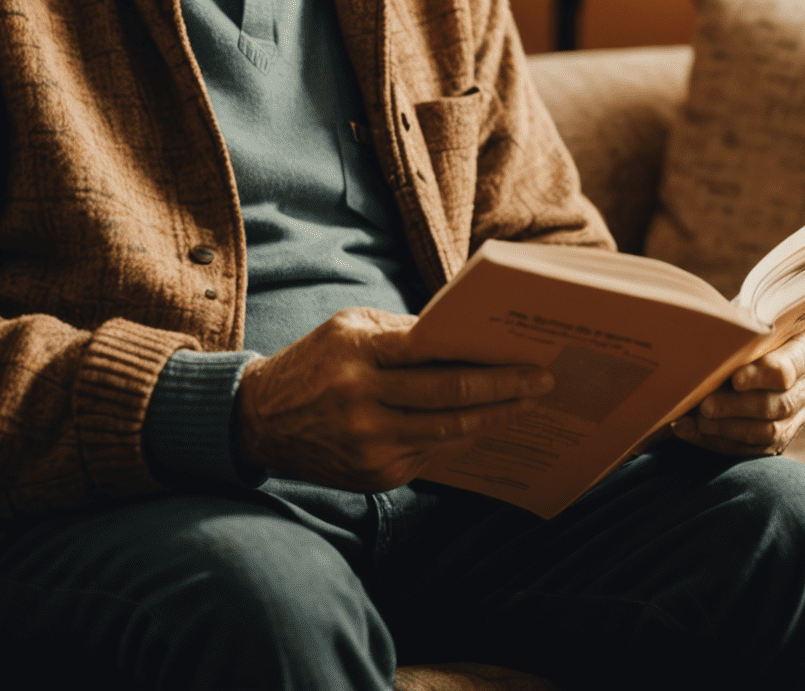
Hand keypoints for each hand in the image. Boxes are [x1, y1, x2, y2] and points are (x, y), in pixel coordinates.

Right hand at [235, 306, 552, 491]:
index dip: (486, 362)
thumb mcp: (351, 328)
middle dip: (505, 392)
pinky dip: (459, 439)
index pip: (435, 357)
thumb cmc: (316, 360)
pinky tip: (484, 426)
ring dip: (493, 420)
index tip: (526, 360)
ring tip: (526, 406)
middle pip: (451, 399)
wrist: (261, 419)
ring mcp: (369, 445)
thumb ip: (404, 332)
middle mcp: (364, 402)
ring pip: (447, 433)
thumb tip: (467, 340)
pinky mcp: (373, 477)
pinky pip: (429, 457)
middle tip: (544, 384)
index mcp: (359, 354)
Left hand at [671, 330, 804, 457]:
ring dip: (730, 429)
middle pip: (779, 404)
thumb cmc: (740, 329)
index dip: (762, 376)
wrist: (741, 344)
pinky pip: (753, 449)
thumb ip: (736, 331)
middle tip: (706, 406)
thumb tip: (708, 339)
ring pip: (770, 432)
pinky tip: (691, 430)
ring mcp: (797, 415)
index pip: (789, 368)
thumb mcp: (743, 322)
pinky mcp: (779, 437)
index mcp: (804, 351)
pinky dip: (720, 442)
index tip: (734, 379)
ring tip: (700, 420)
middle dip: (739, 407)